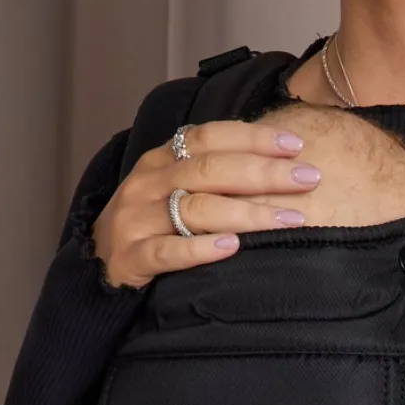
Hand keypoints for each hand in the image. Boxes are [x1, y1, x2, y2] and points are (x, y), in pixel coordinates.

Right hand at [91, 118, 322, 289]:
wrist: (96, 267)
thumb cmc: (149, 227)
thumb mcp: (171, 190)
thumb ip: (210, 175)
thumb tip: (276, 164)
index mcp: (161, 160)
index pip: (210, 137)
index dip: (253, 138)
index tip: (296, 144)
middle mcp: (148, 183)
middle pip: (210, 170)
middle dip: (264, 172)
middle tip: (308, 179)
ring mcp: (136, 219)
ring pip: (195, 209)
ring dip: (246, 213)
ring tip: (287, 219)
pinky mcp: (131, 257)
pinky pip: (167, 252)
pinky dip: (199, 250)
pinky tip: (231, 248)